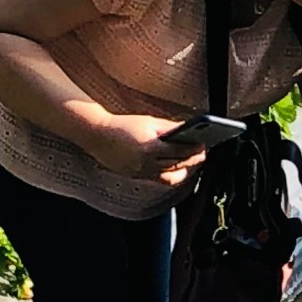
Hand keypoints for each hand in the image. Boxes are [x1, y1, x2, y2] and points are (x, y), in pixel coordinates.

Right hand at [90, 113, 206, 185]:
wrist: (98, 136)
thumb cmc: (123, 126)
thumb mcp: (148, 122)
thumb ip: (169, 128)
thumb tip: (189, 130)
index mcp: (149, 147)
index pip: (180, 151)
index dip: (194, 149)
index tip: (204, 145)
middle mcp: (146, 163)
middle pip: (177, 164)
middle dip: (192, 160)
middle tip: (202, 154)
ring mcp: (141, 172)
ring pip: (170, 175)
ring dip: (184, 169)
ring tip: (192, 161)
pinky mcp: (136, 176)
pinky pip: (159, 179)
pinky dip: (170, 174)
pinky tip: (177, 168)